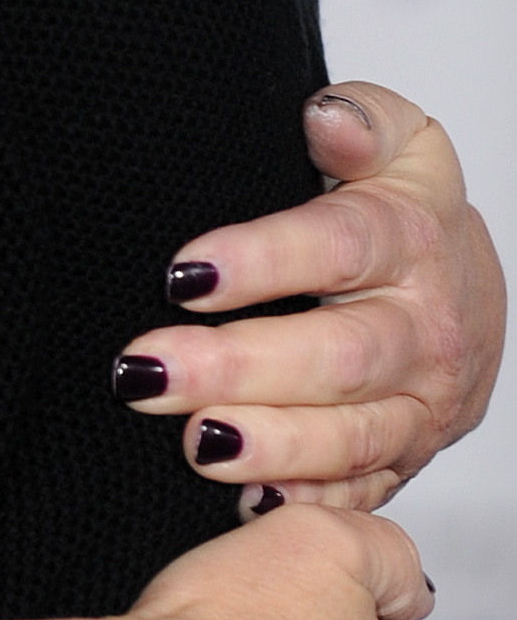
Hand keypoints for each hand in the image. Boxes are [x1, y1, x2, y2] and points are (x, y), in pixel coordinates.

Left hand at [113, 82, 504, 510]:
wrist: (470, 288)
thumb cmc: (406, 207)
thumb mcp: (400, 142)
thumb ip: (363, 119)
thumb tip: (326, 118)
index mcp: (411, 239)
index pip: (339, 247)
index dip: (261, 261)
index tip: (182, 274)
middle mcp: (421, 328)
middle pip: (336, 356)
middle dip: (237, 368)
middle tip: (148, 369)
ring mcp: (417, 402)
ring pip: (350, 435)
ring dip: (269, 445)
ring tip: (192, 440)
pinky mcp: (405, 455)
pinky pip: (363, 491)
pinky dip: (308, 502)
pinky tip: (247, 502)